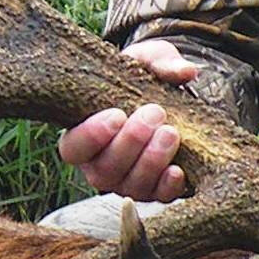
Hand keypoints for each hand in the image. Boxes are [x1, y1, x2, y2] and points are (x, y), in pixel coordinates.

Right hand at [57, 40, 200, 200]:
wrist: (172, 98)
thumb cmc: (145, 77)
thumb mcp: (148, 60)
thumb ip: (160, 61)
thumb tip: (185, 71)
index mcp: (83, 134)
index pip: (72, 148)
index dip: (91, 136)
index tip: (117, 114)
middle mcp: (99, 165)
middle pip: (103, 171)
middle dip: (129, 143)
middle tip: (154, 113)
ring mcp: (127, 181)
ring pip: (129, 186)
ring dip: (150, 162)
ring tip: (171, 133)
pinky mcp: (155, 190)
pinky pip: (158, 198)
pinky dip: (167, 186)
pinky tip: (178, 170)